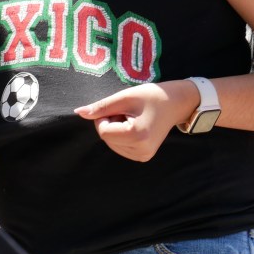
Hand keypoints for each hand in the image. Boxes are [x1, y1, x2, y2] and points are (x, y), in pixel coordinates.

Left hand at [74, 80, 197, 161]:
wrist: (175, 103)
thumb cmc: (151, 96)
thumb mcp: (124, 97)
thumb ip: (101, 107)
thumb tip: (78, 113)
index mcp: (138, 136)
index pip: (104, 132)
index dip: (104, 117)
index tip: (117, 107)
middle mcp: (141, 151)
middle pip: (107, 139)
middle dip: (110, 123)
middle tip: (127, 112)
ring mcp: (143, 156)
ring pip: (112, 144)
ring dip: (115, 129)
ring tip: (132, 118)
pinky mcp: (144, 157)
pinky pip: (120, 147)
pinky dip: (121, 135)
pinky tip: (135, 126)